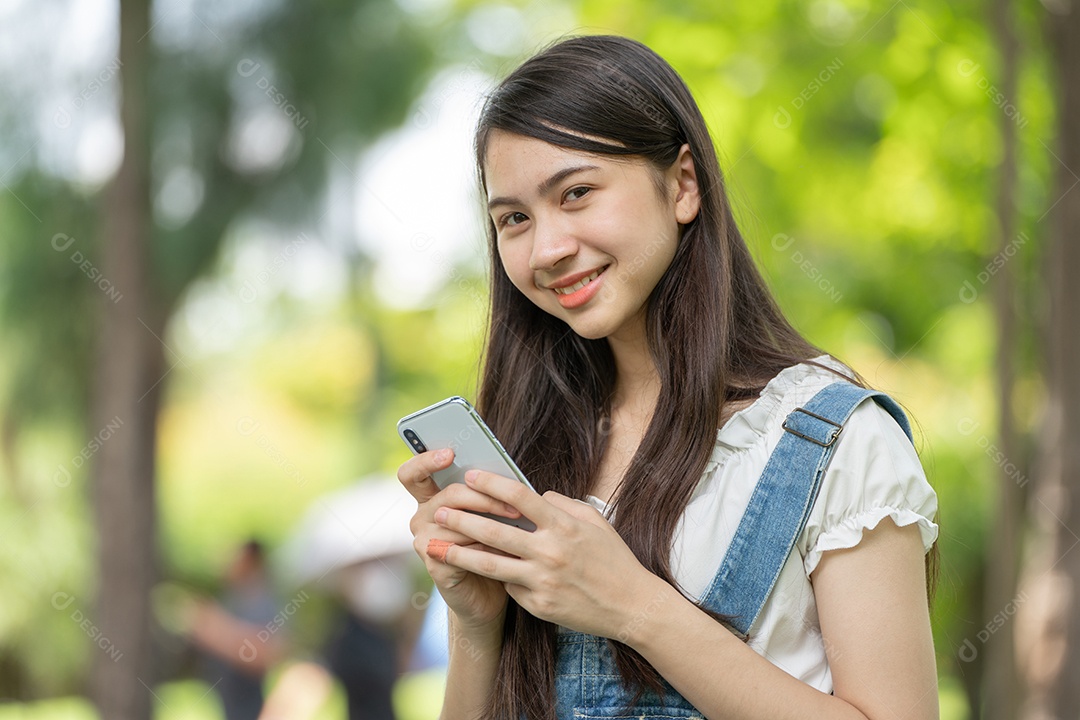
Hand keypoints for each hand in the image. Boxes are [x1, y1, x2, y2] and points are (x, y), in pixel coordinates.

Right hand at [397, 449, 522, 630]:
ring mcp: (423, 540)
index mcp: (432, 498)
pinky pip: (459, 548)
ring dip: (490, 524)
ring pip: (456, 521)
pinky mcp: (434, 562)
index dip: (426, 459)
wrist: (489, 592)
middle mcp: (422, 516)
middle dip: (484, 498)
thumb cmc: (493, 546)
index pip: (413, 473)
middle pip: (448, 495)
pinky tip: (504, 552)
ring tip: (518, 529)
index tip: (451, 453)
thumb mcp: (491, 514)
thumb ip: (489, 493)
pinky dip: (484, 548)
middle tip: (514, 507)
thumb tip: (508, 474)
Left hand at [431, 469, 665, 639]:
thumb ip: (564, 506)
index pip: (520, 497)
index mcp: (563, 525)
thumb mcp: (595, 522)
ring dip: (458, 552)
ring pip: (490, 564)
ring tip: (434, 544)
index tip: (470, 475)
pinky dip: (495, 575)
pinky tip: (476, 569)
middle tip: (440, 510)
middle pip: (495, 531)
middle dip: (463, 519)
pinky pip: (510, 585)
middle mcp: (550, 551)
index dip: (492, 484)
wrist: (631, 606)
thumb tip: (537, 496)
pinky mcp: (538, 605)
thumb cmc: (614, 560)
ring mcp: (542, 580)